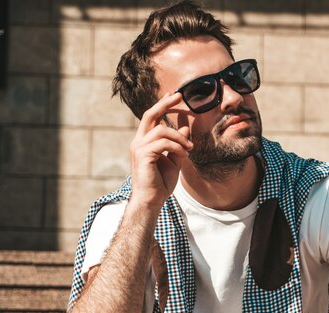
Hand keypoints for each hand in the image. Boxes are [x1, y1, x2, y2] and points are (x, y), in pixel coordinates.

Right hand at [129, 92, 192, 208]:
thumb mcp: (174, 161)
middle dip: (165, 104)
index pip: (152, 118)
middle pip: (150, 115)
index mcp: (144, 142)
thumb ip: (178, 145)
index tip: (174, 96)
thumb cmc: (160, 183)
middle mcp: (138, 142)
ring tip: (189, 149)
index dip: (162, 105)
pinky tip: (184, 155)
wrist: (152, 200)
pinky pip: (163, 143)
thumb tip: (185, 128)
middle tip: (179, 96)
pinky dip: (177, 147)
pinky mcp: (143, 155)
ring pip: (161, 130)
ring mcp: (139, 148)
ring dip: (179, 138)